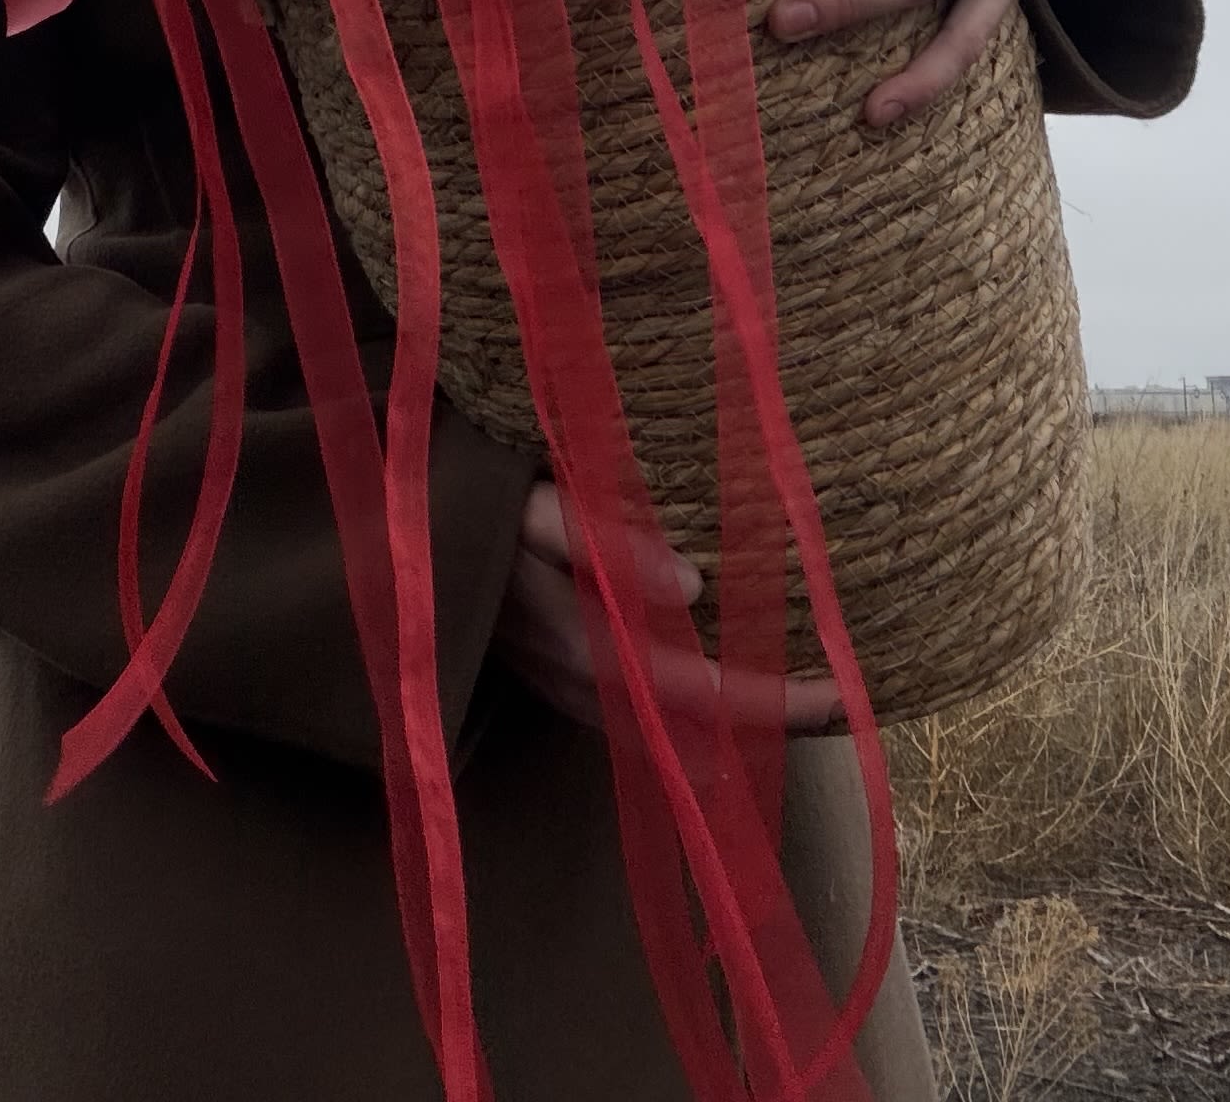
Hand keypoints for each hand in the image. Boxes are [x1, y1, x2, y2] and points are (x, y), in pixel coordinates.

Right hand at [490, 479, 844, 735]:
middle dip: (773, 718)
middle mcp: (583, 684)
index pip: (705, 692)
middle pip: (700, 725)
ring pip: (669, 727)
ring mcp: (565, 686)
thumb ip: (600, 539)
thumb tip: (691, 583)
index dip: (776, 700)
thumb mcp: (524, 501)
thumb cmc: (460, 502)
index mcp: (586, 644)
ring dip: (737, 720)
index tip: (846, 695)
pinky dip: (690, 712)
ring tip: (805, 704)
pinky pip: (638, 711)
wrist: (378, 536)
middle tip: (850, 703)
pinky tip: (720, 699)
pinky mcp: (554, 674)